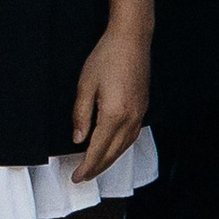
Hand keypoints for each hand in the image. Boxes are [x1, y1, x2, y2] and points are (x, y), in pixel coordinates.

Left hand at [70, 24, 150, 183]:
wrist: (131, 41)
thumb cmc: (106, 58)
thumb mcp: (85, 85)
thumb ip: (81, 115)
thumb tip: (78, 139)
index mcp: (114, 115)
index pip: (98, 150)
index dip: (86, 166)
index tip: (76, 177)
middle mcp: (130, 119)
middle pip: (113, 153)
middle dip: (97, 168)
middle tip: (83, 178)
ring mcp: (140, 115)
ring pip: (124, 147)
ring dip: (110, 160)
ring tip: (95, 168)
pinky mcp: (143, 109)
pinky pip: (131, 137)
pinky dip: (120, 148)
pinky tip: (113, 149)